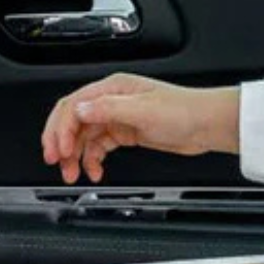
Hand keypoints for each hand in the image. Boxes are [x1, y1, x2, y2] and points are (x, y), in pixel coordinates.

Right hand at [40, 75, 239, 184]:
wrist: (207, 125)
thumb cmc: (184, 111)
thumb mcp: (143, 110)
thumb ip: (108, 109)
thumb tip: (79, 109)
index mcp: (112, 89)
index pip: (73, 106)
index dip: (61, 129)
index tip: (59, 150)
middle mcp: (112, 101)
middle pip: (73, 121)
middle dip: (61, 142)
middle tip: (56, 163)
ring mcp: (118, 117)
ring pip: (84, 136)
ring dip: (75, 156)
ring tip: (72, 174)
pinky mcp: (126, 133)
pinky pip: (99, 146)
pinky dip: (93, 160)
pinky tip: (94, 172)